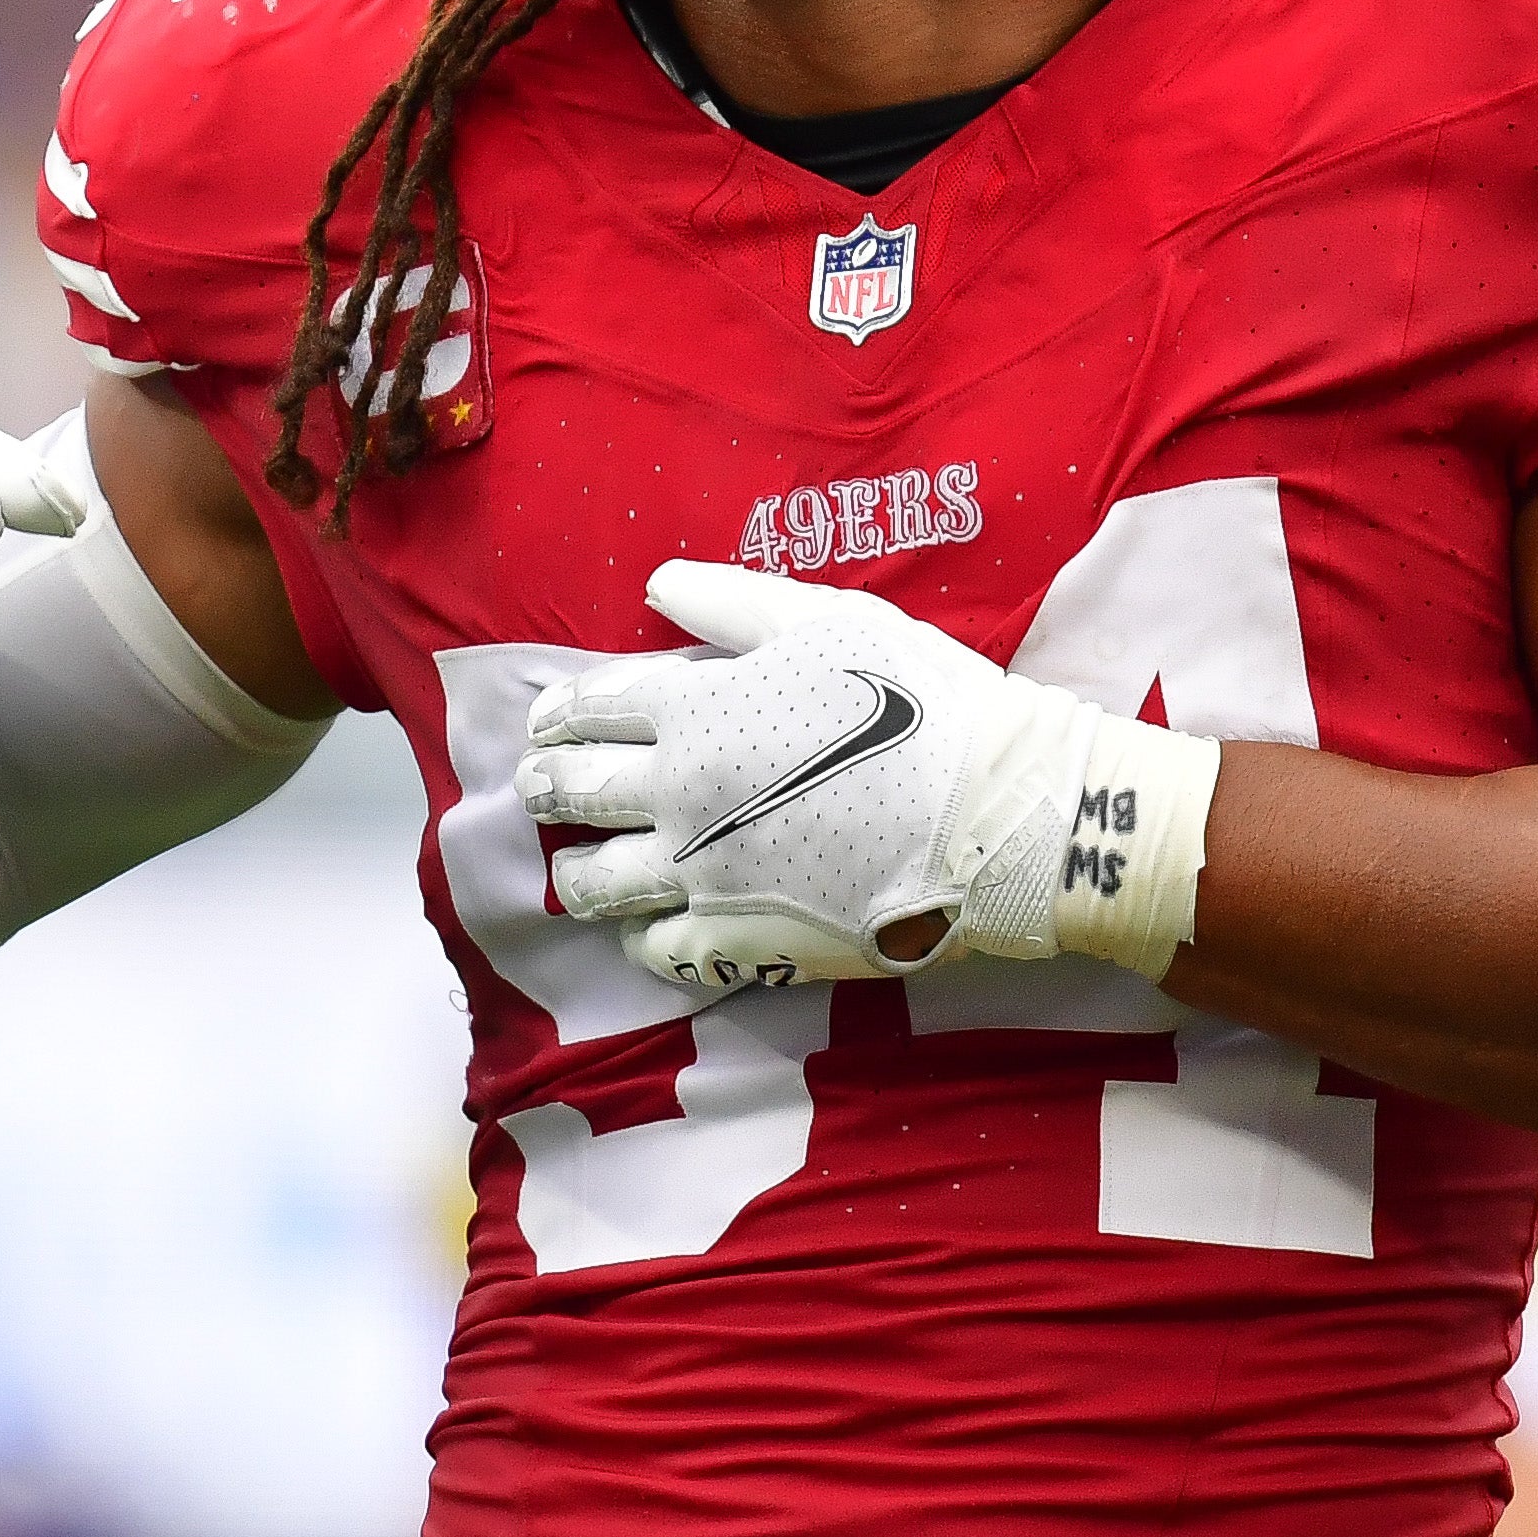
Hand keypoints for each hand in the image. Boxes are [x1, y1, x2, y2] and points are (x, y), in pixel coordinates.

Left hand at [519, 561, 1214, 991]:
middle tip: (538, 787)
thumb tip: (656, 586)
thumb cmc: (927, 704)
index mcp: (697, 709)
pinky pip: (657, 950)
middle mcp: (680, 795)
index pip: (590, 708)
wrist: (999, 816)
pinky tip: (650, 927)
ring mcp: (704, 877)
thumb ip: (732, 602)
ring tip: (579, 867)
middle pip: (573, 794)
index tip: (546, 721)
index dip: (558, 713)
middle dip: (544, 786)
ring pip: (596, 883)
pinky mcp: (741, 943)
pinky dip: (641, 938)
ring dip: (577, 871)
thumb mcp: (833, 621)